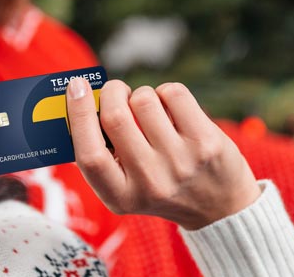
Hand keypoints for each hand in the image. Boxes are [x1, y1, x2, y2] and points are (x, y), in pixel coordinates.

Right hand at [66, 78, 261, 229]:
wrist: (219, 206)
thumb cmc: (161, 185)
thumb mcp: (126, 188)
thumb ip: (100, 156)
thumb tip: (74, 106)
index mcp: (120, 197)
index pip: (89, 154)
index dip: (78, 115)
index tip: (76, 86)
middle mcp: (150, 182)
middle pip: (116, 118)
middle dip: (112, 92)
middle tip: (115, 91)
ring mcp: (181, 161)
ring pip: (145, 99)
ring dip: (142, 94)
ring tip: (150, 109)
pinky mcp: (206, 142)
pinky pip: (174, 93)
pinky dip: (166, 92)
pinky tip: (172, 109)